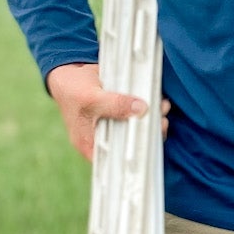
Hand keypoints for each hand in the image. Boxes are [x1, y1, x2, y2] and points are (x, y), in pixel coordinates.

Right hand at [46, 61, 169, 161]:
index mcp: (93, 146)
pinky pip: (141, 115)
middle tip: (162, 121)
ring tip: (163, 106)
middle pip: (133, 144)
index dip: (136, 154)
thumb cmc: (73, 91)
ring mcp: (117, 126)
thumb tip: (141, 110)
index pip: (118, 160)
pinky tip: (159, 101)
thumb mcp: (89, 98)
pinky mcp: (126, 113)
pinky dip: (151, 108)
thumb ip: (114, 105)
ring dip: (155, 119)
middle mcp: (107, 140)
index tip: (152, 142)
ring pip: (140, 129)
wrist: (71, 72)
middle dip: (150, 133)